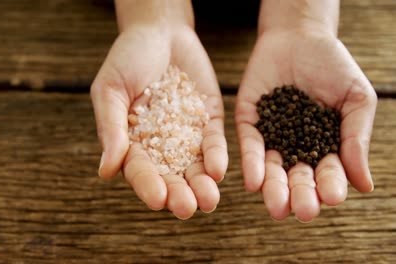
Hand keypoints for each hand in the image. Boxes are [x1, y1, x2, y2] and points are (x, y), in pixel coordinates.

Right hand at [91, 22, 227, 218]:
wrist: (160, 32)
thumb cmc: (127, 58)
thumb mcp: (111, 90)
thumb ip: (111, 128)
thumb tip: (105, 171)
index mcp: (132, 143)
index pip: (139, 170)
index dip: (147, 185)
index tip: (157, 199)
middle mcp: (160, 146)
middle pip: (170, 176)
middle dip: (178, 194)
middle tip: (187, 208)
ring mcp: (186, 135)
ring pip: (194, 167)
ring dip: (202, 185)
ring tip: (209, 200)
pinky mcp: (208, 122)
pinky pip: (213, 143)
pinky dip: (216, 156)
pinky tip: (218, 170)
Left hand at [235, 29, 376, 221]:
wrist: (301, 37)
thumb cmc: (334, 67)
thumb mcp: (355, 100)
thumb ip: (356, 138)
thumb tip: (364, 185)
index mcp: (324, 147)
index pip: (327, 172)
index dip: (330, 185)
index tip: (332, 197)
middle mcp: (295, 148)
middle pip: (297, 177)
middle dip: (300, 195)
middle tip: (302, 211)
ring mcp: (270, 136)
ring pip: (271, 168)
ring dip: (274, 188)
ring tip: (276, 205)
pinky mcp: (249, 122)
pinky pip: (249, 145)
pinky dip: (252, 163)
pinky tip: (253, 181)